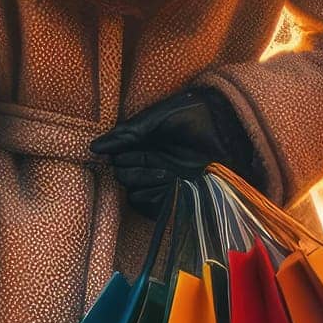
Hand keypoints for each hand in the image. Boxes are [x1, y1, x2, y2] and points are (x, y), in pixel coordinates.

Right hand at [91, 88, 257, 215]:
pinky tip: (169, 183)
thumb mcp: (156, 119)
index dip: (117, 156)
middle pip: (123, 177)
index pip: (117, 158)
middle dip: (131, 169)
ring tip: (164, 172)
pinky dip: (154, 198)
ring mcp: (165, 181)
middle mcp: (153, 163)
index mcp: (145, 143)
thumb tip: (95, 147)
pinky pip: (152, 207)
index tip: (126, 149)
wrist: (227, 126)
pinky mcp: (179, 195)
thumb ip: (126, 134)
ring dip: (144, 183)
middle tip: (147, 158)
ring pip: (134, 194)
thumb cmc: (193, 115)